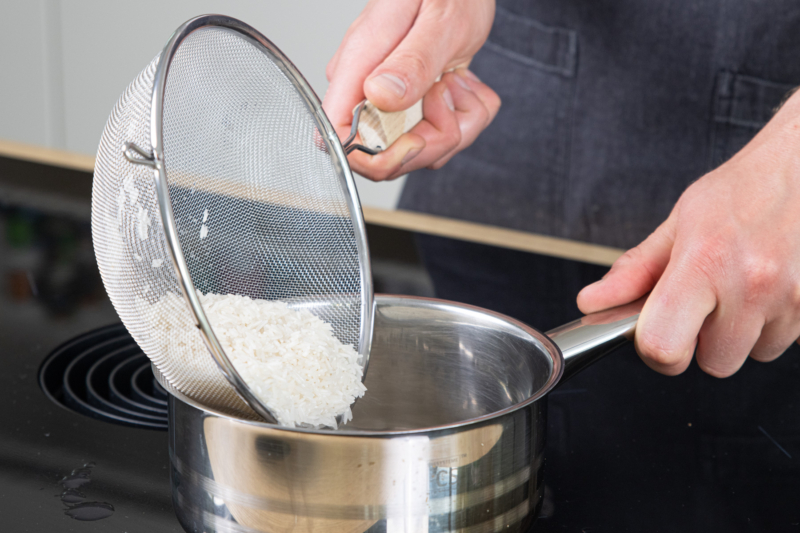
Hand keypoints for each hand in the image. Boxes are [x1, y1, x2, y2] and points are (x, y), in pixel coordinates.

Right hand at [323, 0, 500, 180]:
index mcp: (359, 67)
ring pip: (421, 151)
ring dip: (456, 124)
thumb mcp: (438, 19)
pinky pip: (441, 137)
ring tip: (457, 80)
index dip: (374, 157)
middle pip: (386, 158)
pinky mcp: (414, 106)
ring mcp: (390, 102)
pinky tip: (462, 83)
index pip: (338, 136)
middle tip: (449, 93)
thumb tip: (379, 96)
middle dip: (433, 140)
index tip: (415, 139)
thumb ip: (411, 61)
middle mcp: (367, 90)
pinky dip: (466, 117)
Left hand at [577, 90, 799, 376]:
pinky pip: (784, 342)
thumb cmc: (744, 191)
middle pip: (714, 363)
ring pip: (754, 354)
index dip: (656, 349)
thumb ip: (635, 271)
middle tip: (707, 301)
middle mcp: (751, 285)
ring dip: (743, 332)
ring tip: (743, 285)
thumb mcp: (679, 223)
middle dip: (705, 341)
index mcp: (703, 262)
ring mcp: (791, 298)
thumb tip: (593, 302)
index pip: (664, 346)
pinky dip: (773, 323)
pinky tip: (769, 286)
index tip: (657, 332)